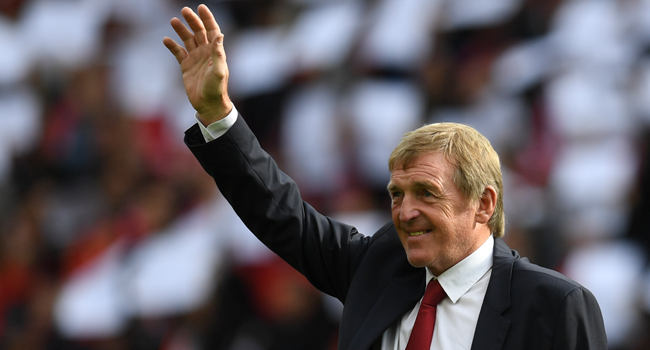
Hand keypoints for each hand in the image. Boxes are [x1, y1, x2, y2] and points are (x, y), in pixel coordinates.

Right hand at [163, 5, 231, 124]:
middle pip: (199, 32)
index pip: (212, 30)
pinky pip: (178, 52)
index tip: (201, 7)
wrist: (208, 104)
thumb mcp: (219, 71)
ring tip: (174, 21)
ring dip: (181, 30)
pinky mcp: (186, 66)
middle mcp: (205, 52)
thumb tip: (219, 35)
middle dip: (192, 21)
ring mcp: (195, 58)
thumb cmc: (216, 89)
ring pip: (187, 40)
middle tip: (184, 11)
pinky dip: (172, 46)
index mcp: (215, 51)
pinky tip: (166, 40)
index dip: (207, 19)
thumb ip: (218, 53)